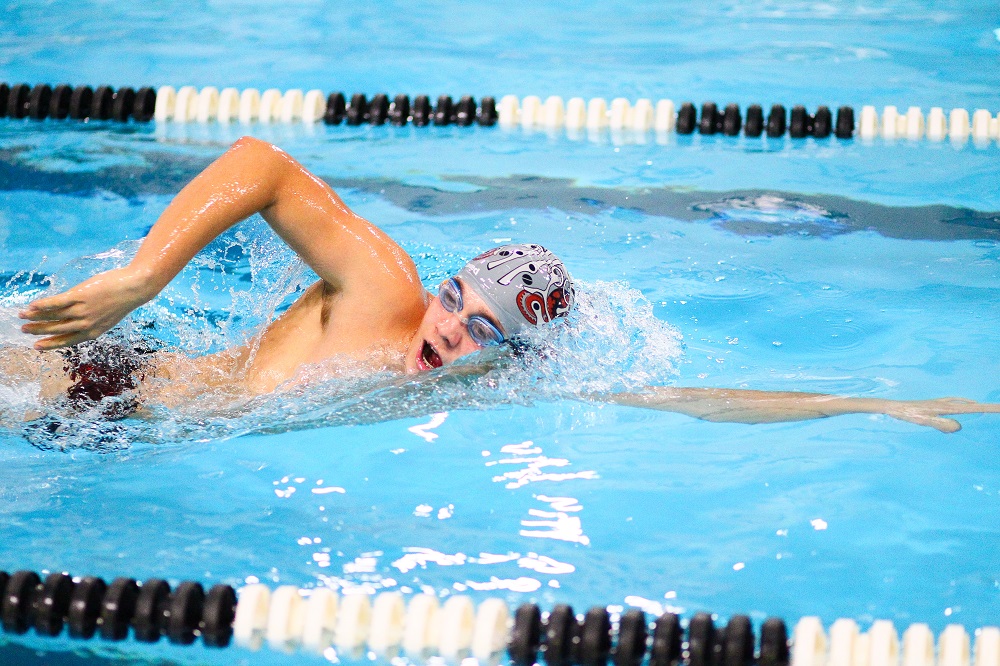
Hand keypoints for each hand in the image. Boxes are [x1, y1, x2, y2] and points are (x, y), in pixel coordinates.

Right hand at [18, 267, 153, 349]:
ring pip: (54, 316)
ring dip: (35, 317)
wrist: (135, 288)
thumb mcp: (108, 316)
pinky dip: (44, 305)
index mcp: (94, 332)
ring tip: (22, 316)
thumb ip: (92, 321)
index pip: (68, 341)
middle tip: (24, 331)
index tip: (37, 347)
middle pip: (57, 329)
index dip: (51, 344)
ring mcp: (83, 310)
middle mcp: (86, 324)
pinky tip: (32, 305)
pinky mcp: (81, 296)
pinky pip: (57, 302)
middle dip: (38, 331)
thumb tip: (75, 319)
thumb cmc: (122, 300)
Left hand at [882, 397, 999, 432]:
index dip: (988, 408)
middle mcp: (945, 404)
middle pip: (971, 405)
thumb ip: (941, 424)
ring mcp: (939, 403)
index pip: (972, 408)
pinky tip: (957, 407)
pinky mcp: (932, 405)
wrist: (893, 407)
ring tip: (984, 408)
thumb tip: (959, 427)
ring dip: (974, 405)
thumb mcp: (924, 421)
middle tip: (999, 409)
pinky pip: (952, 403)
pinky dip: (961, 403)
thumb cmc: (907, 414)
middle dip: (986, 407)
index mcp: (947, 408)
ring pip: (962, 403)